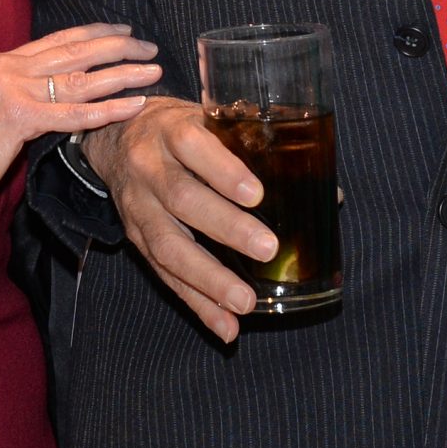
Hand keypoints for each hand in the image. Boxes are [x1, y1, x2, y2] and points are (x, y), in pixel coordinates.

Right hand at [0, 24, 157, 227]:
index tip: (123, 29)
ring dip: (122, 73)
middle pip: (74, 51)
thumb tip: (52, 97)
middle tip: (149, 47)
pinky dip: (108, 109)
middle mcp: (5, 68)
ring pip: (80, 78)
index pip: (56, 40)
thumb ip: (17, 97)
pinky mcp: (16, 119)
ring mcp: (10, 90)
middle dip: (117, 46)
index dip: (93, 33)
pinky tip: (134, 105)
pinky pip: (73, 114)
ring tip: (153, 71)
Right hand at [82, 96, 277, 343]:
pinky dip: (197, 304)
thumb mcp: (210, 121)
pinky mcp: (136, 239)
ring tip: (246, 303)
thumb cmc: (179, 129)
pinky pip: (164, 276)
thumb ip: (261, 151)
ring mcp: (139, 207)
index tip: (257, 194)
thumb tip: (330, 195)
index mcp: (172, 130)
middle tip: (267, 249)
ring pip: (168, 247)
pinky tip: (226, 326)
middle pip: (183, 199)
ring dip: (209, 279)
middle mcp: (150, 168)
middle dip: (226, 228)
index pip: (193, 146)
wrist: (116, 139)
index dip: (224, 170)